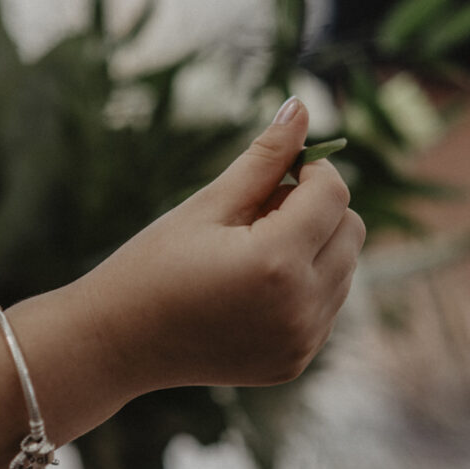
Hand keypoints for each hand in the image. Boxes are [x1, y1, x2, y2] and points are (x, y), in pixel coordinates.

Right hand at [77, 97, 365, 390]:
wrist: (117, 344)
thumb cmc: (153, 265)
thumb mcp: (208, 204)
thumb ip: (264, 158)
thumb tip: (302, 107)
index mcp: (276, 262)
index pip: (334, 193)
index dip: (312, 169)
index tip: (280, 170)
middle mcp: (300, 308)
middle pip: (352, 230)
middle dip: (318, 208)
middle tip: (262, 211)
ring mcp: (302, 341)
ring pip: (345, 267)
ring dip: (315, 246)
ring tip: (253, 250)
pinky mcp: (297, 361)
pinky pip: (327, 304)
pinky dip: (306, 284)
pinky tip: (255, 287)